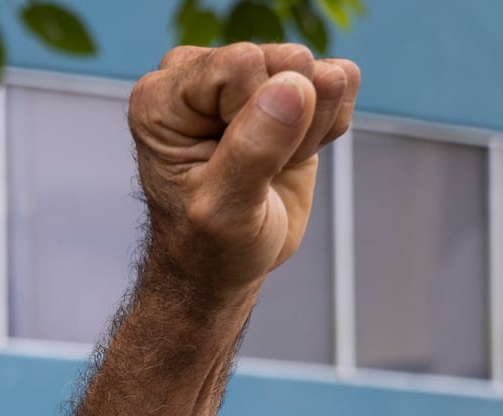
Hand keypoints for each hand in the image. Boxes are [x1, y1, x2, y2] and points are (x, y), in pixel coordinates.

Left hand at [129, 43, 358, 294]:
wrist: (221, 267)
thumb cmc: (208, 247)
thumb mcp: (223, 212)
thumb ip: (253, 150)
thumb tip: (294, 88)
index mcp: (161, 97)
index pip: (242, 64)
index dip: (256, 118)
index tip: (234, 165)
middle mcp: (197, 74)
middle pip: (286, 62)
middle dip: (289, 124)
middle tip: (259, 170)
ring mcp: (244, 76)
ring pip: (319, 71)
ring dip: (310, 128)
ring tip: (273, 165)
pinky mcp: (284, 84)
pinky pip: (341, 79)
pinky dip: (328, 124)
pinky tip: (293, 154)